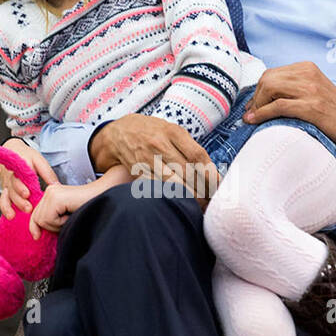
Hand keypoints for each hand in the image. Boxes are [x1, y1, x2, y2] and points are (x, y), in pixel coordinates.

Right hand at [0, 138, 59, 220]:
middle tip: (28, 208)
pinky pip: (3, 200)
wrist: (11, 151)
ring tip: (15, 215)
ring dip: (10, 206)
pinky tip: (10, 216)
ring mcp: (7, 184)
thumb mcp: (39, 160)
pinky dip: (5, 208)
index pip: (19, 177)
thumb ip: (47, 173)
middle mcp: (11, 177)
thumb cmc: (26, 156)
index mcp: (20, 167)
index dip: (22, 186)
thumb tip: (57, 186)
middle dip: (19, 200)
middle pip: (12, 190)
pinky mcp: (6, 190)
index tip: (28, 194)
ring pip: (7, 196)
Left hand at [30, 182, 89, 235]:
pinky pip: (48, 219)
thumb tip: (35, 234)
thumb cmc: (90, 208)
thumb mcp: (66, 217)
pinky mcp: (55, 197)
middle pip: (36, 218)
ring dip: (57, 225)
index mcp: (51, 194)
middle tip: (68, 220)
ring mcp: (51, 192)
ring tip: (71, 217)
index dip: (34, 226)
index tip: (37, 236)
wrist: (106, 197)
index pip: (35, 213)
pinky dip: (60, 223)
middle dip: (51, 226)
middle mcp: (49, 190)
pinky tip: (71, 215)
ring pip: (42, 220)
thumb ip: (51, 220)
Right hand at [88, 114, 214, 191]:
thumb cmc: (151, 132)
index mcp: (173, 132)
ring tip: (199, 205)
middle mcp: (160, 144)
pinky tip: (179, 202)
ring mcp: (147, 158)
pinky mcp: (138, 171)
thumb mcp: (171, 130)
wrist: (118, 133)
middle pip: (187, 172)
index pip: (198, 156)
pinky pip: (158, 187)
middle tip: (211, 200)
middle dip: (202, 189)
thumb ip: (190, 147)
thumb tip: (211, 172)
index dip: (210, 174)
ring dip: (189, 197)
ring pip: (173, 183)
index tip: (217, 186)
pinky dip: (171, 197)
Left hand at [242, 62, 335, 154]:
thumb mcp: (315, 91)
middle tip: (252, 113)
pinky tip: (255, 120)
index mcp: (307, 68)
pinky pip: (278, 106)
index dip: (258, 90)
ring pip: (270, 89)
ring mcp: (310, 90)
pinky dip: (262, 113)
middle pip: (267, 80)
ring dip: (257, 105)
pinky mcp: (311, 107)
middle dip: (255, 98)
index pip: (272, 74)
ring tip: (253, 118)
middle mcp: (307, 74)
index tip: (253, 105)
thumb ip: (295, 89)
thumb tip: (265, 99)